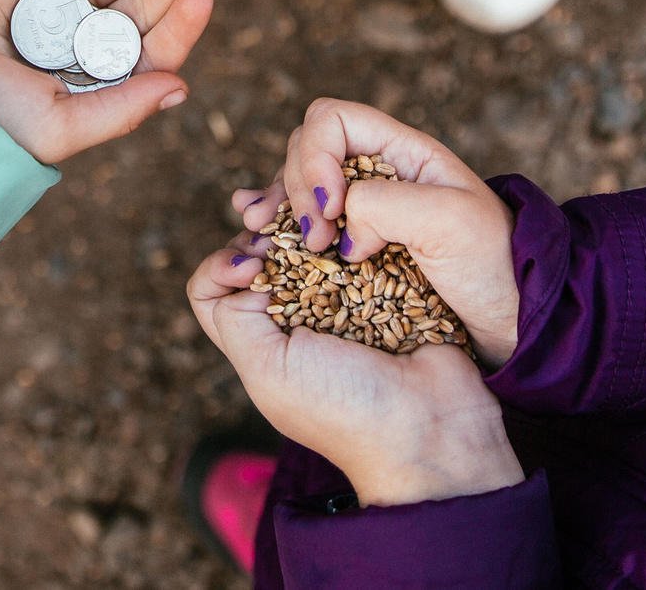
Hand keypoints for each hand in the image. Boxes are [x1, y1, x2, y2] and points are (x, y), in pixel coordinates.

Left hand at [189, 239, 519, 508]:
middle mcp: (299, 314)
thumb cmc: (343, 408)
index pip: (215, 289)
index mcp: (263, 341)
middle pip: (262, 250)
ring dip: (309, 221)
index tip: (250, 268)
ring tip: (321, 223)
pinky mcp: (387, 278)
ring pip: (310, 236)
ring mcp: (344, 294)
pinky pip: (362, 237)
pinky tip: (356, 223)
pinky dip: (354, 224)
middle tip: (284, 230)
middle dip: (265, 228)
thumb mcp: (267, 371)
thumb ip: (233, 318)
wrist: (430, 424)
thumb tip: (241, 266)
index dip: (221, 267)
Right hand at [233, 99, 520, 366]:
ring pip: (299, 183)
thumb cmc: (493, 265)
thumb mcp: (449, 222)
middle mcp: (379, 171)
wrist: (516, 318)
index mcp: (403, 151)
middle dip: (296, 188)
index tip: (333, 213)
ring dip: (277, 203)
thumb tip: (340, 221)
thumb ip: (386, 204)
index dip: (315, 159)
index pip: (331, 120)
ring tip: (261, 232)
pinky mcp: (356, 243)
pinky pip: (305, 219)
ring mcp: (366, 207)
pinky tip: (261, 235)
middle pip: (306, 148)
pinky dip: (279, 223)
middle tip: (315, 242)